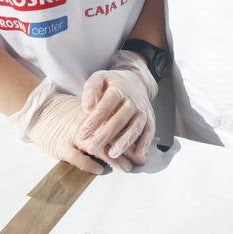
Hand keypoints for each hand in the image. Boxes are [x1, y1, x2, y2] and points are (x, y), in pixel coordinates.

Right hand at [9, 78, 128, 174]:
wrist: (40, 111)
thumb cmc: (65, 113)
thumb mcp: (85, 111)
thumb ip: (101, 119)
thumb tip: (123, 130)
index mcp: (94, 115)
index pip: (116, 125)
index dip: (130, 137)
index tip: (142, 147)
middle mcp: (87, 124)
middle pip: (112, 137)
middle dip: (127, 150)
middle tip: (139, 161)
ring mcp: (74, 135)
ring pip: (98, 147)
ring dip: (114, 158)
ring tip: (126, 167)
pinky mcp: (61, 146)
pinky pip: (78, 157)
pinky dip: (89, 164)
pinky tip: (99, 169)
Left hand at [80, 49, 157, 165]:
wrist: (135, 82)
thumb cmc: (111, 84)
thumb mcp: (99, 79)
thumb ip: (91, 90)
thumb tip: (87, 108)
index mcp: (118, 90)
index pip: (105, 106)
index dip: (94, 120)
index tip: (82, 133)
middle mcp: (132, 101)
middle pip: (119, 119)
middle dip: (105, 135)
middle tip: (91, 148)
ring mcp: (142, 110)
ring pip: (135, 127)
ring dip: (125, 142)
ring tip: (112, 154)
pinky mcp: (150, 118)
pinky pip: (150, 131)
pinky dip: (145, 143)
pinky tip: (137, 154)